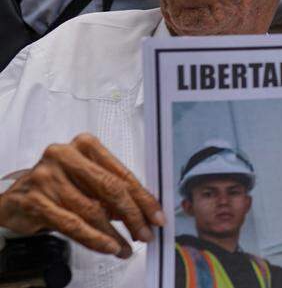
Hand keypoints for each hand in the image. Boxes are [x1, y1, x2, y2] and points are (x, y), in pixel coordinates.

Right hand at [0, 134, 164, 258]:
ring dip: (114, 233)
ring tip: (127, 246)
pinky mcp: (35, 201)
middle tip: (146, 233)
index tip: (157, 216)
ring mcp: (47, 177)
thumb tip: (143, 211)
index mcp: (84, 145)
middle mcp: (65, 156)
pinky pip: (73, 225)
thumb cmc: (58, 185)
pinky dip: (95, 239)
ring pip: (92, 211)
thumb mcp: (87, 180)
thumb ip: (112, 191)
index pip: (121, 174)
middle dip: (133, 215)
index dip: (143, 198)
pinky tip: (109, 246)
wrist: (15, 198)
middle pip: (110, 189)